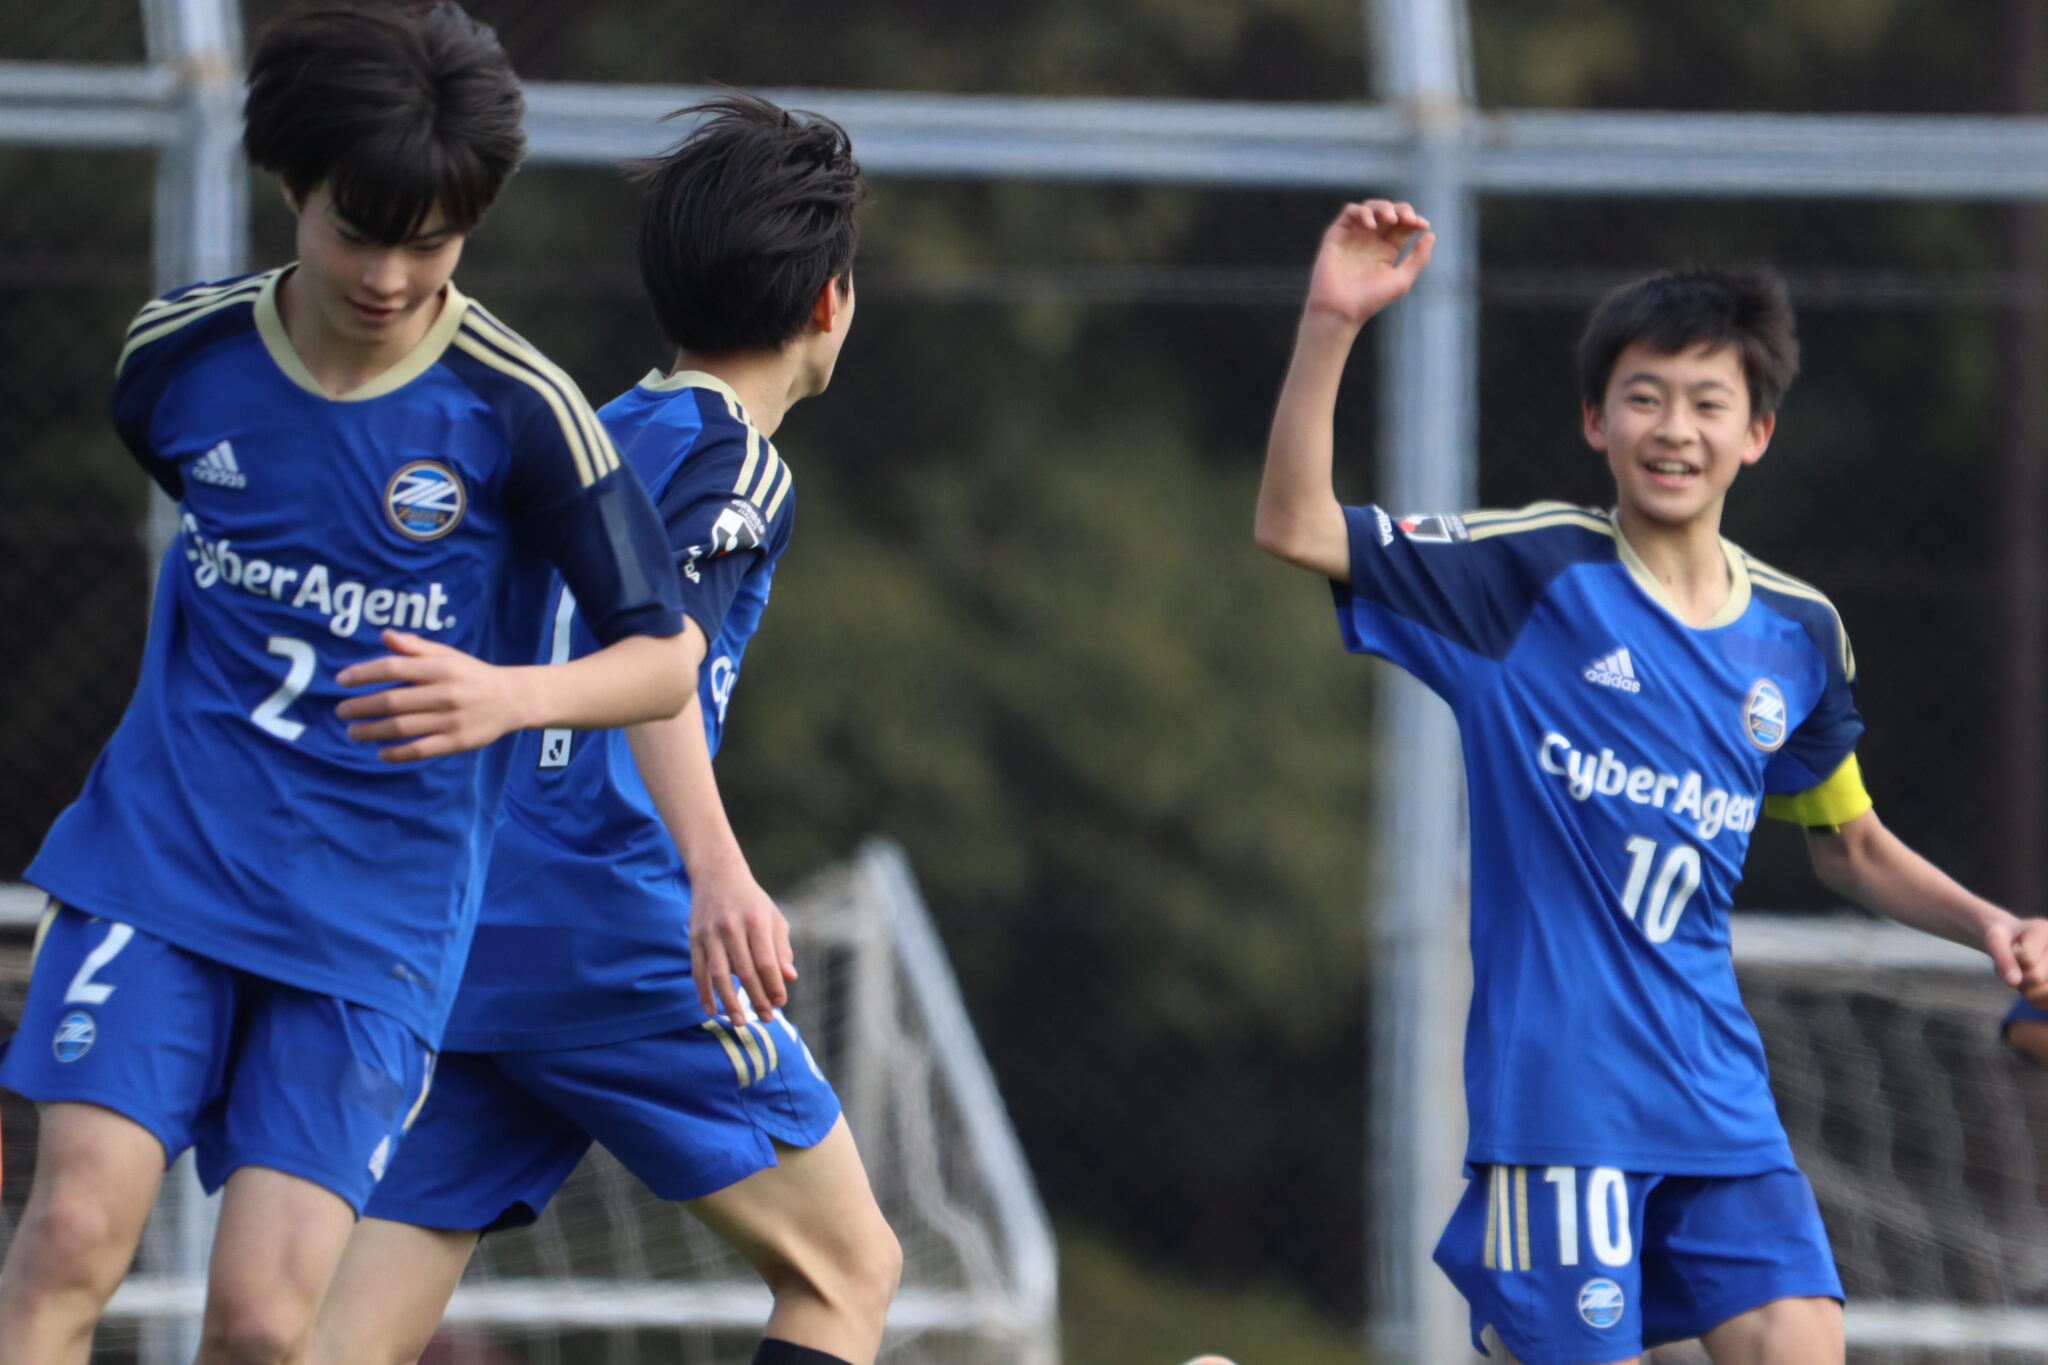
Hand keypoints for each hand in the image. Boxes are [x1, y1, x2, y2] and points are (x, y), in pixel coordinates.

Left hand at [335, 629, 522, 762]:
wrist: (513, 699)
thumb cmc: (472, 675)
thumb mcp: (447, 655)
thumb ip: (415, 648)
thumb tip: (385, 635)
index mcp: (440, 668)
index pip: (394, 668)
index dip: (364, 674)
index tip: (341, 680)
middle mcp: (444, 693)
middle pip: (392, 701)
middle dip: (361, 707)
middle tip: (341, 711)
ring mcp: (450, 719)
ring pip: (402, 727)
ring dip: (371, 731)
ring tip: (352, 732)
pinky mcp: (456, 742)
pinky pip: (420, 749)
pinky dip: (397, 753)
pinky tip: (380, 753)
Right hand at [690, 862, 797, 1024]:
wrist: (717, 874)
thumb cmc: (752, 901)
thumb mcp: (773, 918)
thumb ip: (781, 948)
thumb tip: (789, 978)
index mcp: (757, 922)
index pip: (767, 962)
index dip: (774, 985)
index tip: (780, 1003)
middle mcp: (732, 927)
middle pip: (746, 971)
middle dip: (757, 998)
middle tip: (766, 1018)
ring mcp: (711, 933)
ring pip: (719, 974)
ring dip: (729, 1001)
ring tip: (739, 1022)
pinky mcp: (694, 938)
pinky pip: (698, 970)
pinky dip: (703, 992)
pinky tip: (710, 1010)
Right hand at [1304, 200, 1434, 329]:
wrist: (1341, 309)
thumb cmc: (1369, 300)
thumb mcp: (1401, 280)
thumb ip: (1418, 259)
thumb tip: (1430, 235)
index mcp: (1386, 250)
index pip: (1403, 226)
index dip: (1414, 220)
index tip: (1423, 225)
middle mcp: (1370, 240)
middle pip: (1389, 212)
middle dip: (1401, 210)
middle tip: (1408, 219)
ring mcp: (1354, 236)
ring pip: (1370, 208)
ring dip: (1383, 207)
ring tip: (1391, 219)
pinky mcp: (1337, 235)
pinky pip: (1350, 212)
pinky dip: (1362, 212)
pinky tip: (1371, 225)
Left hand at [1992, 917, 2047, 1005]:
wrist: (2013, 942)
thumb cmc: (2003, 937)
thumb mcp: (1993, 940)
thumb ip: (2002, 957)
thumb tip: (2013, 982)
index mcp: (2044, 929)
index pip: (2027, 958)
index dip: (2010, 959)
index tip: (2011, 948)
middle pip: (2037, 977)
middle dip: (2018, 974)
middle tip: (2015, 964)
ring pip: (2044, 992)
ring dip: (2025, 988)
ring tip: (2024, 973)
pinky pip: (2045, 1003)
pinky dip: (2033, 999)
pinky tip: (2033, 984)